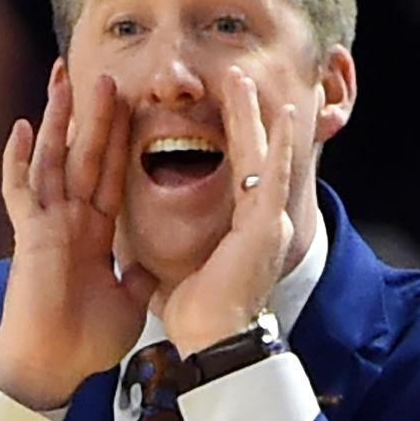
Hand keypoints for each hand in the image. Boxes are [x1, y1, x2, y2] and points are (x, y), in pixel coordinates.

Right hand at [0, 68, 156, 408]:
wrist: (54, 367)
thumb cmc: (86, 340)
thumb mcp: (128, 301)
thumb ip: (137, 275)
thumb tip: (153, 263)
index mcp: (94, 231)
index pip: (110, 174)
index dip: (120, 139)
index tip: (130, 107)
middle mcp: (70, 220)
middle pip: (85, 155)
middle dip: (95, 115)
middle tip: (105, 74)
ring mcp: (47, 224)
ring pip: (54, 159)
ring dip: (59, 119)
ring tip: (66, 77)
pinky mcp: (30, 236)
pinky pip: (21, 191)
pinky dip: (18, 161)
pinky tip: (21, 127)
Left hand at [161, 67, 294, 355]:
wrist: (213, 342)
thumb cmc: (196, 314)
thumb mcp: (173, 268)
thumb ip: (163, 251)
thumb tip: (137, 252)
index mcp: (244, 230)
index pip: (237, 172)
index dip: (230, 139)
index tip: (219, 109)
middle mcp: (263, 221)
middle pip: (252, 155)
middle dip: (243, 115)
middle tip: (235, 78)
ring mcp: (268, 221)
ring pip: (262, 155)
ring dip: (254, 116)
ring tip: (243, 79)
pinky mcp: (268, 225)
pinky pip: (273, 174)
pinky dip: (281, 142)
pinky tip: (282, 112)